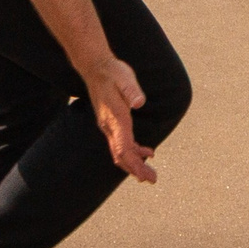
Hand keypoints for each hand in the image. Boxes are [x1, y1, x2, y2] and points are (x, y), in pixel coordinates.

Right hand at [81, 54, 156, 183]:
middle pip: (121, 155)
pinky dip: (132, 152)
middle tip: (152, 180)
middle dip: (136, 169)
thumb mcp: (125, 78)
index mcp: (116, 119)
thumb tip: (139, 102)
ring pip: (120, 152)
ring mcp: (108, 126)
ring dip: (135, 164)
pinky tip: (146, 153)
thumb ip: (132, 91)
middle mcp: (109, 126)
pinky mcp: (110, 122)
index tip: (144, 176)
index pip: (123, 149)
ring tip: (149, 174)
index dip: (134, 164)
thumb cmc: (113, 72)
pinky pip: (120, 143)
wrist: (96, 67)